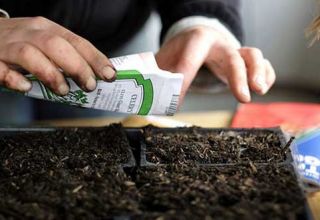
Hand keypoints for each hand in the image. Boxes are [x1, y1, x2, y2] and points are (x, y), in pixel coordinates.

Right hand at [0, 17, 115, 94]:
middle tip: (89, 85)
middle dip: (77, 67)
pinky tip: (26, 87)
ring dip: (51, 74)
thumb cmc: (20, 43)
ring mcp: (8, 45)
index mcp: (47, 30)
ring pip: (30, 55)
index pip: (77, 42)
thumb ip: (65, 58)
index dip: (95, 58)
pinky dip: (14, 79)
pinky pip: (1, 68)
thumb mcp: (45, 44)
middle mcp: (29, 34)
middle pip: (56, 45)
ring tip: (62, 90)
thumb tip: (92, 78)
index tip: (109, 74)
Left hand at [156, 26, 275, 102]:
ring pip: (253, 55)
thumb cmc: (181, 51)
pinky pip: (263, 64)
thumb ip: (157, 75)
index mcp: (197, 39)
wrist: (199, 41)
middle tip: (242, 98)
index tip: (178, 100)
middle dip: (238, 76)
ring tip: (259, 91)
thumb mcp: (165, 59)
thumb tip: (147, 99)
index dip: (186, 76)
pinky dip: (267, 75)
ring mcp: (234, 51)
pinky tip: (262, 88)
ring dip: (259, 72)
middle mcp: (220, 43)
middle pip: (233, 55)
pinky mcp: (244, 61)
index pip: (192, 55)